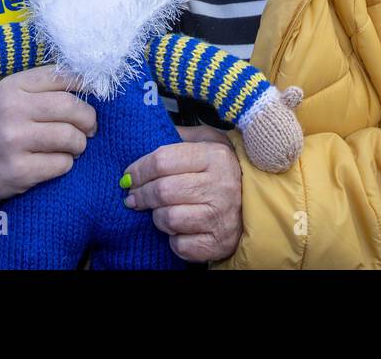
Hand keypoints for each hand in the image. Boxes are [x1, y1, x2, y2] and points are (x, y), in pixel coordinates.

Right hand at [0, 65, 96, 199]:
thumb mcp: (13, 94)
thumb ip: (46, 87)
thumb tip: (90, 85)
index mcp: (14, 86)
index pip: (61, 77)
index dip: (86, 84)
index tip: (97, 94)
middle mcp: (14, 110)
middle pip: (71, 107)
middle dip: (88, 119)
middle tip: (89, 127)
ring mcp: (15, 141)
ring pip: (70, 137)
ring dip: (79, 144)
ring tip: (73, 146)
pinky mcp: (20, 170)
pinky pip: (61, 164)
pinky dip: (66, 163)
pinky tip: (55, 161)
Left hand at [123, 139, 241, 262]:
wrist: (252, 206)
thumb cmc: (222, 172)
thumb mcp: (209, 142)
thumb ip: (181, 136)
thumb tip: (146, 137)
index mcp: (215, 156)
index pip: (162, 160)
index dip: (138, 170)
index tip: (128, 177)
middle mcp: (221, 186)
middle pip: (162, 190)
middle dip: (141, 195)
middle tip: (133, 197)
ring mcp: (220, 216)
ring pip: (168, 218)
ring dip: (157, 217)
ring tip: (160, 211)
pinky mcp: (217, 243)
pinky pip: (179, 244)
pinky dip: (173, 239)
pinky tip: (179, 229)